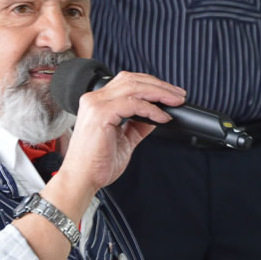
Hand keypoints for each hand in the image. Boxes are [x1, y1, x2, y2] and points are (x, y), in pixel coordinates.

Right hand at [57, 71, 185, 195]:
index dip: (151, 84)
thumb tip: (155, 115)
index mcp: (97, 102)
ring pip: (133, 87)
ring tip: (175, 102)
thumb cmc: (96, 163)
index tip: (170, 93)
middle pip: (132, 79)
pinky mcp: (101, 115)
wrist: (82, 179)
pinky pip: (132, 104)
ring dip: (159, 93)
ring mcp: (96, 105)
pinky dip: (151, 109)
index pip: (127, 81)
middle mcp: (94, 99)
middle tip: (179, 95)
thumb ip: (138, 125)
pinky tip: (162, 117)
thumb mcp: (124, 139)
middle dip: (159, 85)